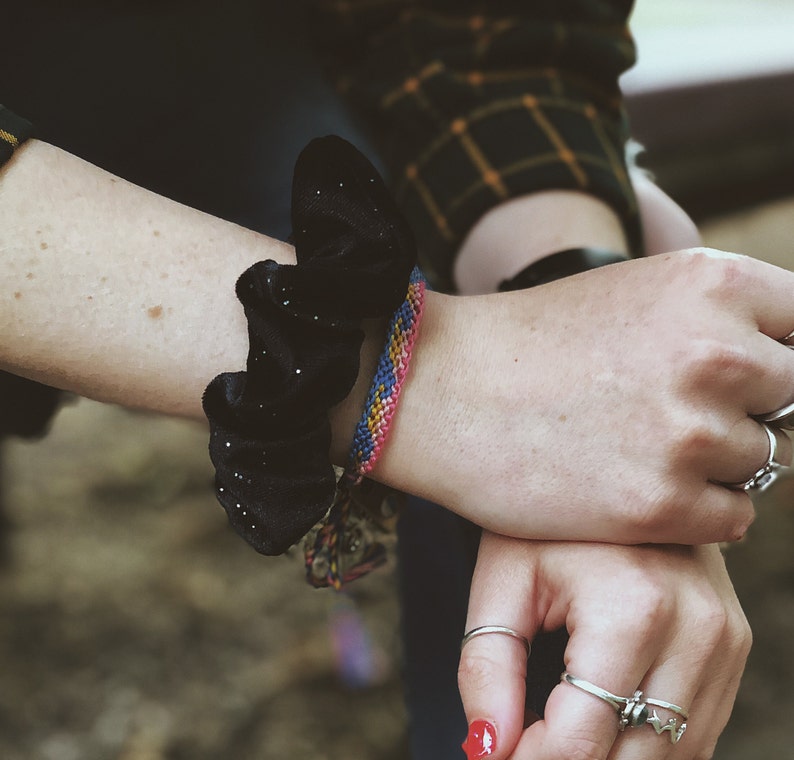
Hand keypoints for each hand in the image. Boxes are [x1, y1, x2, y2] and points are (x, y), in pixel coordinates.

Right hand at [377, 248, 793, 545]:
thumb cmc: (534, 340)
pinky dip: (695, 510)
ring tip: (636, 447)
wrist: (445, 389)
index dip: (778, 356)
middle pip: (792, 399)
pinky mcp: (662, 505)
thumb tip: (789, 372)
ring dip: (714, 463)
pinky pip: (734, 518)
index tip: (744, 379)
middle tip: (671, 413)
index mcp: (715, 283)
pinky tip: (635, 486)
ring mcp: (692, 433)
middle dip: (746, 410)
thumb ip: (726, 320)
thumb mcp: (639, 294)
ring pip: (761, 463)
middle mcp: (719, 353)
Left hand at [457, 534, 750, 758]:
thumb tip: (487, 751)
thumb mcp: (502, 579)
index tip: (491, 756)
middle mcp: (696, 628)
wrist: (612, 465)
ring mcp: (726, 638)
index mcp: (632, 607)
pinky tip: (601, 717)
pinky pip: (698, 731)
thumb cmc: (546, 519)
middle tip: (518, 743)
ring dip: (610, 756)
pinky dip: (646, 743)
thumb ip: (487, 668)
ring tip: (553, 727)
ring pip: (672, 755)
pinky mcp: (735, 643)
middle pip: (633, 758)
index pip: (581, 740)